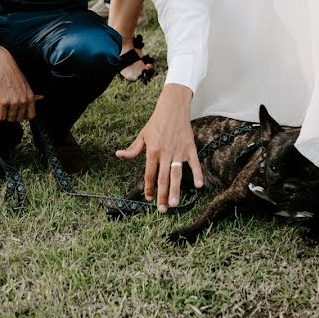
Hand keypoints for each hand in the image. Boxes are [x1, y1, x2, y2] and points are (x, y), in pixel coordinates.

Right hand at [0, 47, 42, 121]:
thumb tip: (40, 97)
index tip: (20, 114)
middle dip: (14, 116)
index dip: (25, 116)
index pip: (31, 115)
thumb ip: (32, 94)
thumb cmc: (11, 72)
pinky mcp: (2, 102)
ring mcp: (12, 102)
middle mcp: (22, 100)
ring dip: (6, 116)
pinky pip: (1, 116)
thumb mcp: (25, 83)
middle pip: (19, 118)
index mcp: (29, 96)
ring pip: (10, 118)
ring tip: (3, 109)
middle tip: (9, 111)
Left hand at [116, 84, 203, 212]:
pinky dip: (197, 174)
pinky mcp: (190, 147)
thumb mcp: (142, 135)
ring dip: (176, 190)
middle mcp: (165, 153)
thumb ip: (133, 149)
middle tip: (162, 210)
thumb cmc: (156, 122)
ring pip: (177, 174)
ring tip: (175, 204)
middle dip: (162, 195)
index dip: (148, 188)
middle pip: (163, 178)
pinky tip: (199, 186)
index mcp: (152, 151)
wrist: (173, 107)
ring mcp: (178, 151)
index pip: (149, 174)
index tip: (149, 199)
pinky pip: (194, 163)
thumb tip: (119, 155)